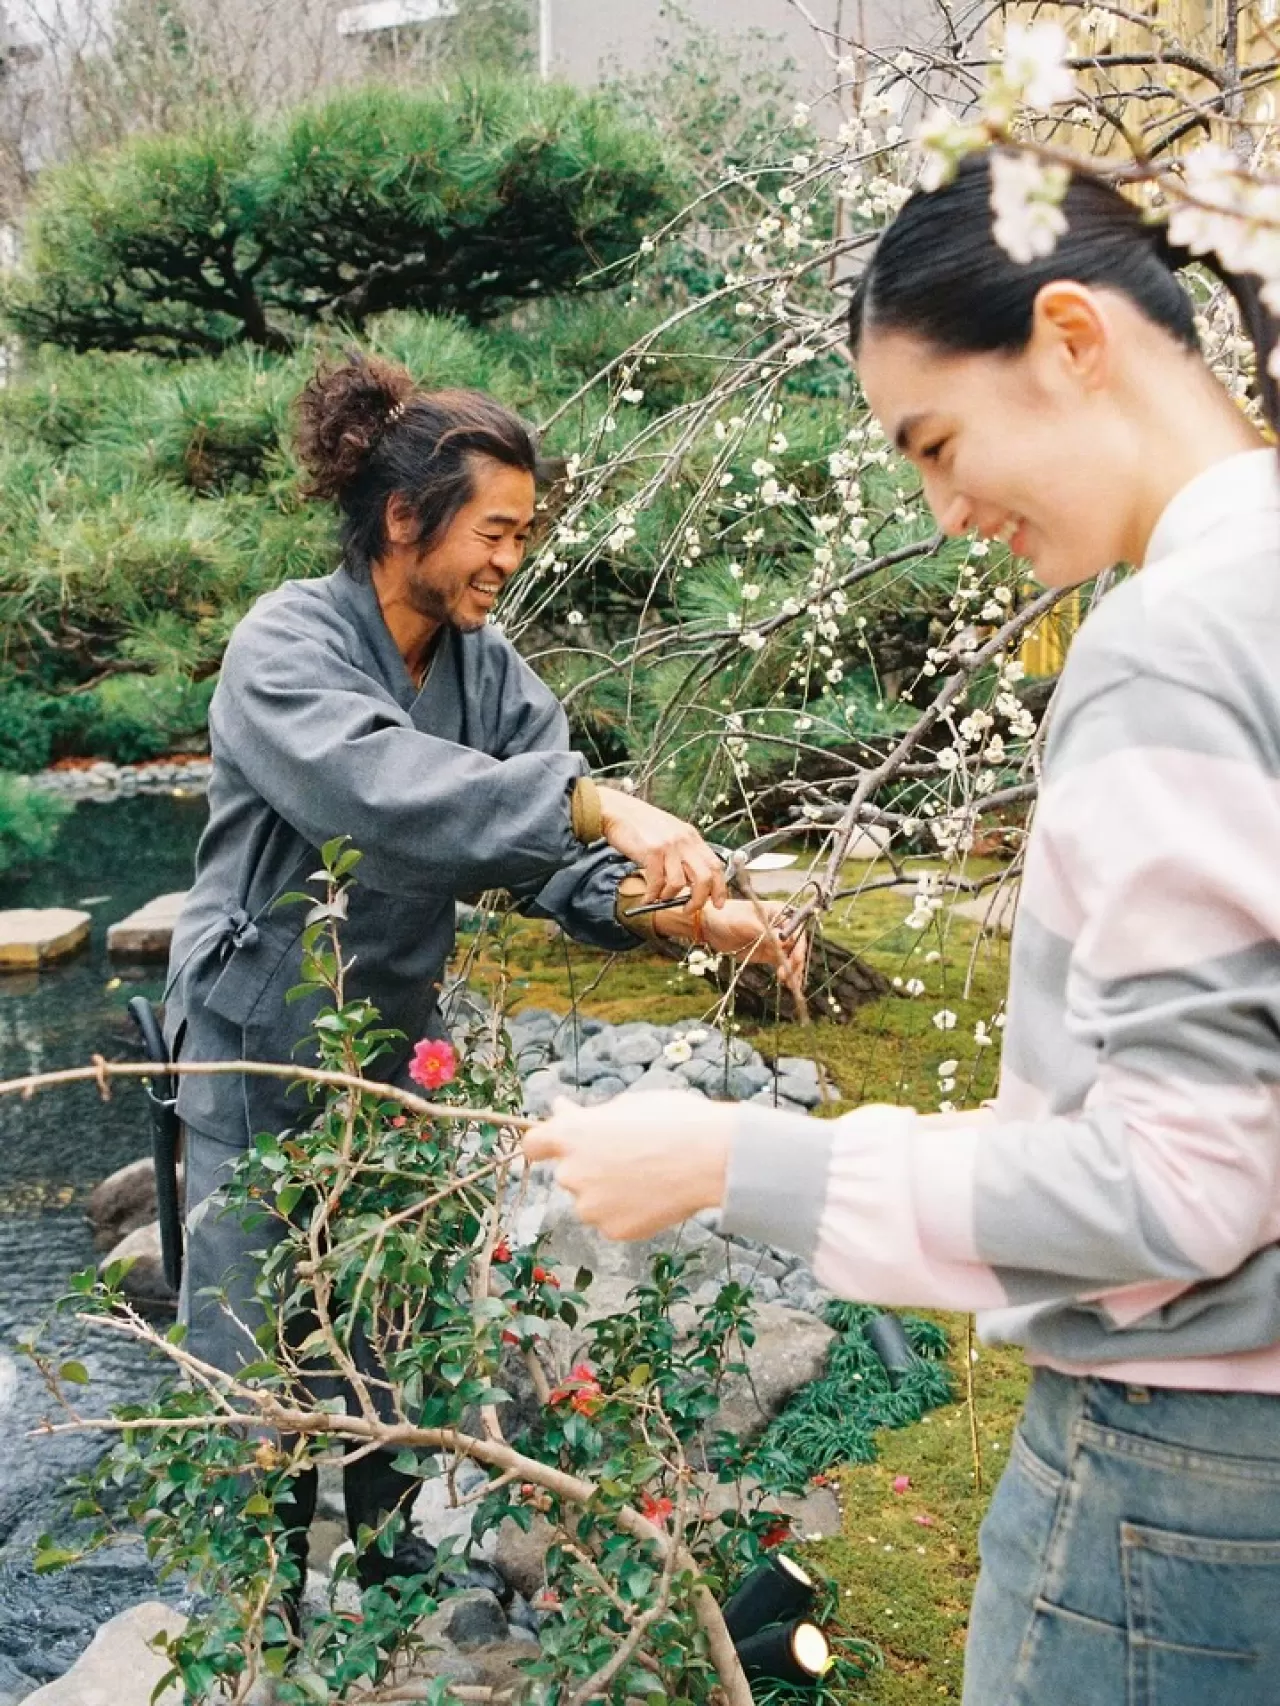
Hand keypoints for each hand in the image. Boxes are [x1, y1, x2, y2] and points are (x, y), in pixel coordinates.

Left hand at [523, 1094, 732, 1240]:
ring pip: (591, 1200)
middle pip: (568, 1173)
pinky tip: (655, 1194)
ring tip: (649, 1174)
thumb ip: (588, 1116)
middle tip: (627, 1154)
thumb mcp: (626, 1104)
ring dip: (608, 1191)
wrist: (711, 1158)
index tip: (557, 1144)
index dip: (545, 1144)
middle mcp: (571, 1173)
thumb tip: (561, 1109)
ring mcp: (590, 1207)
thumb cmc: (673, 1121)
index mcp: (570, 1135)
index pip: (533, 1144)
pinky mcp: (612, 1231)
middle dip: (589, 1165)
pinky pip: (612, 1220)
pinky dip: (628, 1211)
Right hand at [596, 786, 727, 912]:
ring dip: (669, 897)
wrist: (618, 811)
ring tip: (660, 898)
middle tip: (689, 909)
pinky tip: (647, 898)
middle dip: (699, 900)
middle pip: (704, 878)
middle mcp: (684, 841)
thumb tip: (691, 882)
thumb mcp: (670, 834)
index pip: (716, 865)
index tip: (718, 902)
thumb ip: (683, 853)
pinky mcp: (652, 851)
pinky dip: (652, 895)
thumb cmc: (641, 825)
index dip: (720, 888)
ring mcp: (669, 846)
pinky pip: (657, 882)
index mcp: (691, 837)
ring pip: (680, 883)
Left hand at [678, 898, 807, 986]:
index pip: (796, 927)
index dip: (798, 942)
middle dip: (795, 959)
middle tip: (789, 972)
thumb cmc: (727, 916)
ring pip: (791, 956)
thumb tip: (784, 941)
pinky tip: (789, 983)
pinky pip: (782, 963)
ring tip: (789, 982)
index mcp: (779, 911)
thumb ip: (764, 932)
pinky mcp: (769, 953)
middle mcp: (781, 926)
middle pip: (797, 943)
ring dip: (793, 969)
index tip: (795, 957)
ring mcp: (776, 941)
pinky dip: (787, 973)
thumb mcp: (744, 923)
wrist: (711, 927)